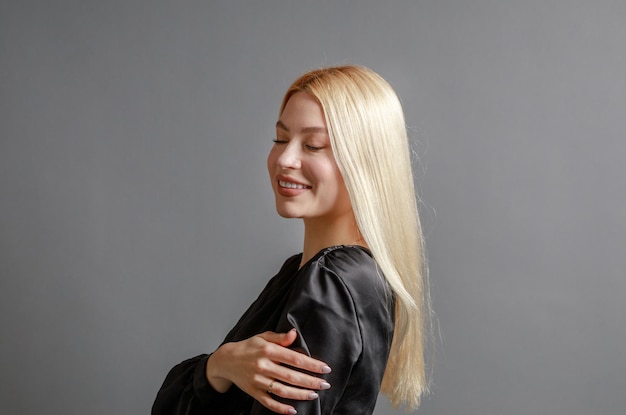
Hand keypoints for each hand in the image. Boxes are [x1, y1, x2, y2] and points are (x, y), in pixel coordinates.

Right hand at [206, 329, 331, 413]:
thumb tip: (294, 334)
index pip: (294, 358)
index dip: (311, 364)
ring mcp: (258, 380)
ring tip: (314, 395)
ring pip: (282, 390)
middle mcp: (263, 366)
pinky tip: (293, 410)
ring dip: (300, 394)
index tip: (325, 368)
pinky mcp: (253, 392)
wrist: (226, 360)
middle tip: (325, 384)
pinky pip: (268, 402)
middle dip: (310, 381)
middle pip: (291, 376)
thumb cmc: (248, 347)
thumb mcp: (263, 337)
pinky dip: (281, 408)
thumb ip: (280, 337)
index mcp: (268, 350)